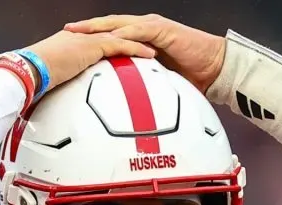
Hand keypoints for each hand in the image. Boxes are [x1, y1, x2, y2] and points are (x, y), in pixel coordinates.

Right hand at [24, 30, 156, 91]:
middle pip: (112, 35)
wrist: (28, 72)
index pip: (97, 42)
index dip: (114, 45)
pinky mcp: (92, 45)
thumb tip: (62, 107)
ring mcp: (87, 39)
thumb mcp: (50, 84)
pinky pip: (121, 44)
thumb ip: (61, 90)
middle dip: (130, 39)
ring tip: (154, 49)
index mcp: (70, 44)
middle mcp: (80, 38)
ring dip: (138, 42)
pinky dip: (137, 48)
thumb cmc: (32, 80)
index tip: (126, 52)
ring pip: (120, 37)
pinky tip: (149, 54)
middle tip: (146, 45)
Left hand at [64, 14, 225, 92]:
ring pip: (119, 23)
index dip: (90, 38)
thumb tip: (125, 103)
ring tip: (82, 31)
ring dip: (99, 27)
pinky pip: (138, 31)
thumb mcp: (156, 81)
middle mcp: (143, 29)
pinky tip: (110, 37)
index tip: (70, 44)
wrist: (214, 68)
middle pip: (108, 25)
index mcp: (139, 38)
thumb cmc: (189, 75)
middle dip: (87, 28)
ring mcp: (152, 27)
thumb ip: (140, 85)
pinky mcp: (162, 30)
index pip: (109, 35)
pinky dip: (123, 33)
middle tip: (67, 32)